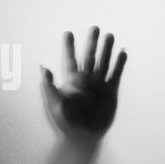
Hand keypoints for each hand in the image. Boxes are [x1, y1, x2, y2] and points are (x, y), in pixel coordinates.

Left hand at [41, 26, 126, 141]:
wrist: (82, 136)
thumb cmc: (65, 121)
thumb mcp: (53, 102)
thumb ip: (48, 85)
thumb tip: (42, 67)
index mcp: (71, 81)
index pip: (70, 59)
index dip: (68, 46)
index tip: (67, 33)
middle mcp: (85, 80)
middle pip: (89, 56)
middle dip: (91, 42)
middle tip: (94, 27)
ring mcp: (98, 85)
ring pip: (104, 62)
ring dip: (107, 49)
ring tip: (110, 35)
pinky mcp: (110, 93)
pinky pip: (115, 75)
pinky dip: (120, 63)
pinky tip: (122, 52)